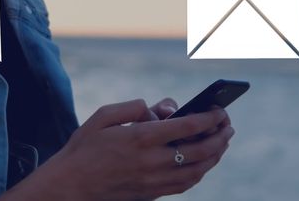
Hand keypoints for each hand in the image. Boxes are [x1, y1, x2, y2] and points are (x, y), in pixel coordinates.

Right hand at [6, 99, 234, 200]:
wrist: (70, 185)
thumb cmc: (84, 148)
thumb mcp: (103, 116)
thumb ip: (133, 107)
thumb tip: (158, 109)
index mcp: (140, 137)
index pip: (187, 127)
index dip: (208, 118)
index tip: (218, 110)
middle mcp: (152, 160)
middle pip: (200, 150)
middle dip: (219, 136)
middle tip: (228, 125)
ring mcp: (153, 180)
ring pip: (197, 170)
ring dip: (215, 155)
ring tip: (222, 142)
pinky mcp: (151, 193)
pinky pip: (185, 184)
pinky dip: (200, 172)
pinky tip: (204, 163)